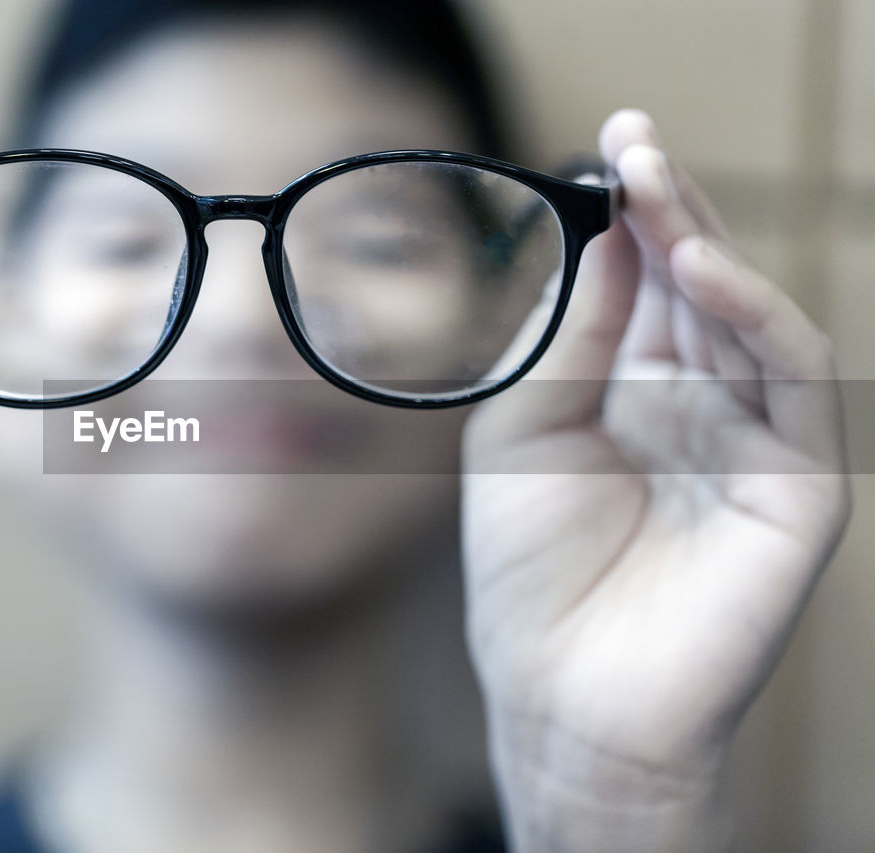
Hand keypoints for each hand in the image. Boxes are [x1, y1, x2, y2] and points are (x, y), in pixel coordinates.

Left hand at [460, 109, 849, 851]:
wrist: (563, 697)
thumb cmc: (532, 574)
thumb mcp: (525, 430)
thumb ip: (572, 339)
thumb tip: (603, 233)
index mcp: (639, 396)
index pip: (650, 284)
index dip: (635, 215)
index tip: (610, 144)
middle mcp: (704, 409)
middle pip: (702, 286)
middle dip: (671, 208)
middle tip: (634, 138)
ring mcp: (756, 444)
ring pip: (752, 319)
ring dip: (707, 244)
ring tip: (653, 182)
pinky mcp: (798, 487)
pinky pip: (793, 382)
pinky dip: (754, 317)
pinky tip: (700, 269)